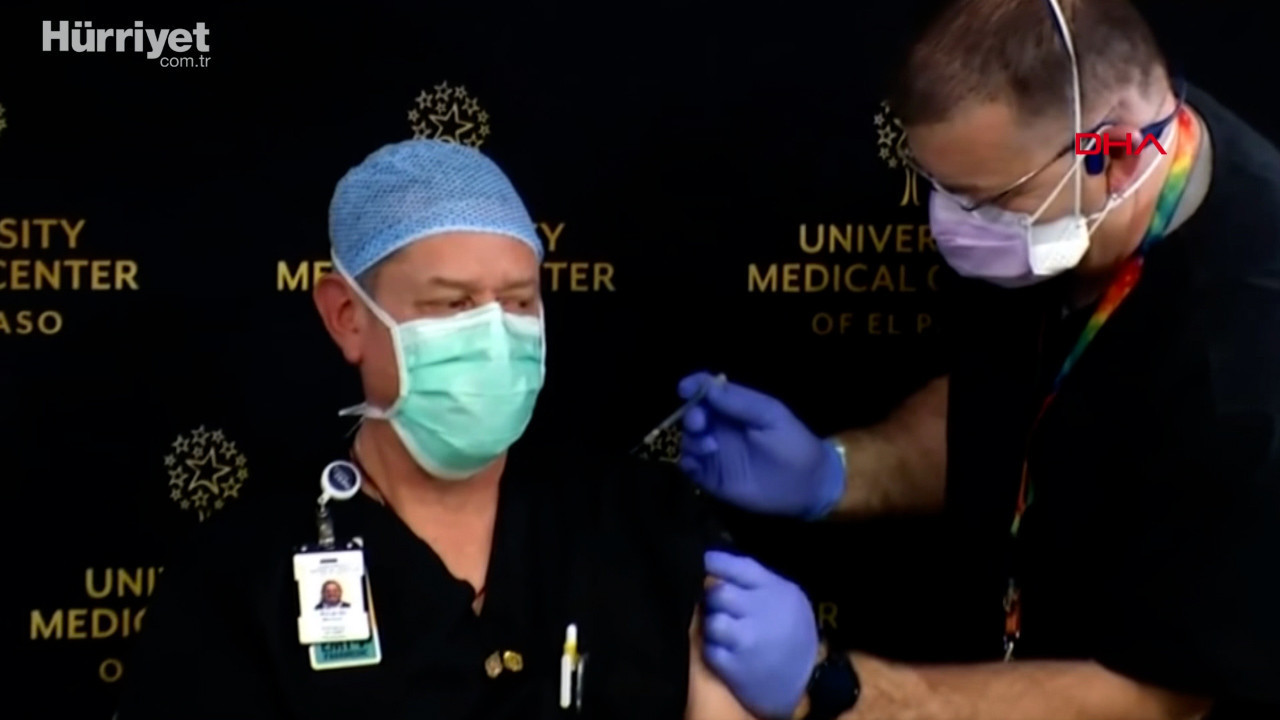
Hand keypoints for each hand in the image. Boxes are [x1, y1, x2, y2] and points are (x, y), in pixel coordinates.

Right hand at [677, 372, 844, 518]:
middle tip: (699, 422)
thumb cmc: (793, 444)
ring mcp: (715, 453)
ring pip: (688, 440)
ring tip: (711, 447)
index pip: (708, 391)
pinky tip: (697, 464)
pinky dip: (686, 462)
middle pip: (693, 415)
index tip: (684, 389)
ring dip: (691, 440)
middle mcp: (721, 428)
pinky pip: (688, 466)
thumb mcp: (771, 416)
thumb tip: (709, 388)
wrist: (807, 484)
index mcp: (735, 409)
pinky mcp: (712, 477)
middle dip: (691, 415)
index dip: (695, 386)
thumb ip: (740, 403)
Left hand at [702, 551, 818, 718]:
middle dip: (712, 596)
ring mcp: (748, 640)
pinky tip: (722, 647)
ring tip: (719, 626)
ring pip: (712, 620)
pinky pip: (709, 649)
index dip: (719, 562)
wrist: (806, 679)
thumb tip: (719, 571)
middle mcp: (762, 612)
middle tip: (714, 602)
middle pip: (720, 592)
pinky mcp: (736, 667)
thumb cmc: (789, 631)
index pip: (741, 567)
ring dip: (711, 622)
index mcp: (776, 590)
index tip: (708, 561)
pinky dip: (712, 647)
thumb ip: (757, 582)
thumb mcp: (787, 597)